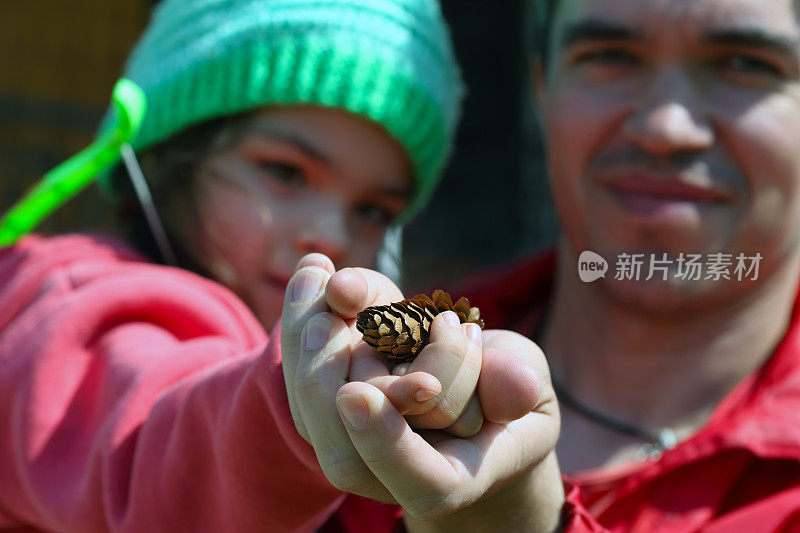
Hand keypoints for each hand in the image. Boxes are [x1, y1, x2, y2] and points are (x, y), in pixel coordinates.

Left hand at [280, 254, 561, 522]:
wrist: (475, 402)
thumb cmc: (509, 395)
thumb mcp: (527, 380)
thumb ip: (521, 384)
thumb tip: (517, 383)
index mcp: (458, 477)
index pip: (424, 483)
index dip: (389, 446)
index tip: (356, 394)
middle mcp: (397, 475)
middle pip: (350, 446)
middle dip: (333, 372)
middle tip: (337, 304)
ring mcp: (358, 446)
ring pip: (314, 410)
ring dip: (306, 335)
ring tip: (316, 271)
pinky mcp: (331, 414)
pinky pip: (303, 376)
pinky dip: (303, 319)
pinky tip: (314, 270)